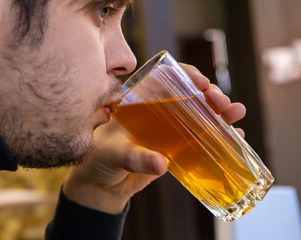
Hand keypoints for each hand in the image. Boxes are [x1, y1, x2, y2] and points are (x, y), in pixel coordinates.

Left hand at [63, 64, 245, 213]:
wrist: (102, 186)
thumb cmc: (101, 160)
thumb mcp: (115, 154)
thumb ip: (135, 158)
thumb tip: (161, 164)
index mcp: (138, 102)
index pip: (165, 78)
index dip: (186, 76)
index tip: (202, 83)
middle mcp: (156, 112)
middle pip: (188, 95)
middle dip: (210, 95)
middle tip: (222, 103)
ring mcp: (168, 130)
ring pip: (198, 114)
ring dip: (219, 112)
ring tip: (236, 113)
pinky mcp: (175, 148)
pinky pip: (200, 138)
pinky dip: (218, 135)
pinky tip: (235, 135)